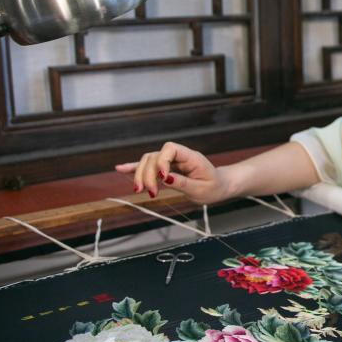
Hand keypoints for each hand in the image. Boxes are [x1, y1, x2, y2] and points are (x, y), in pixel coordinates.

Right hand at [115, 142, 229, 204]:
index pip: (170, 148)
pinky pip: (148, 166)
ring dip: (140, 174)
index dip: (162, 161)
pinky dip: (134, 168)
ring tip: (140, 190)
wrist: (220, 186)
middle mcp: (179, 156)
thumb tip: (165, 179)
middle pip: (154, 156)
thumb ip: (183, 183)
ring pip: (148, 161)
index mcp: (190, 157)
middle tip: (151, 192)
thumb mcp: (201, 189)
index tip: (163, 178)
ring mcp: (171, 161)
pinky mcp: (165, 169)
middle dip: (148, 174)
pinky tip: (120, 169)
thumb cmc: (214, 187)